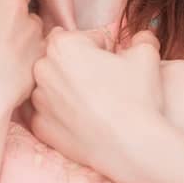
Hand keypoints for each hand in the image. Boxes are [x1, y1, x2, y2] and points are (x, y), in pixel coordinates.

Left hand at [29, 28, 166, 176]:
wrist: (129, 145)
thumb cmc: (136, 96)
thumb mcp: (146, 55)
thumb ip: (141, 38)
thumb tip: (141, 37)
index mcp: (62, 44)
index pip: (83, 38)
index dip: (102, 49)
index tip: (113, 63)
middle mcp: (42, 69)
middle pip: (63, 60)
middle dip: (81, 66)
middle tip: (105, 82)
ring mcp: (37, 100)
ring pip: (53, 87)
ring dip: (69, 90)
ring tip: (96, 103)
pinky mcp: (39, 126)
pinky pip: (49, 114)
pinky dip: (62, 115)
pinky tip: (84, 121)